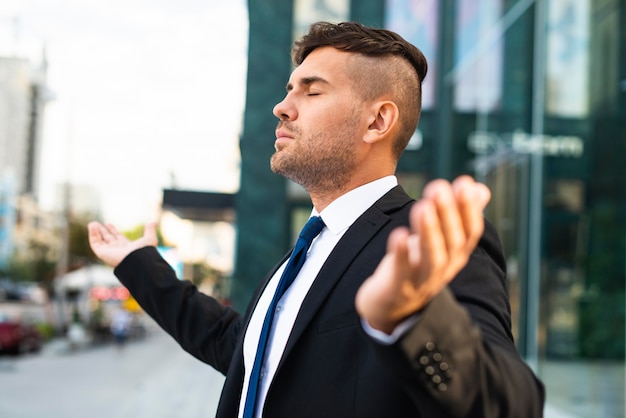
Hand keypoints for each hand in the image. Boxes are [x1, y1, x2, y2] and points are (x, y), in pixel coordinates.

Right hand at [88, 221, 157, 267]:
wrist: (137, 261)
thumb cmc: (144, 252)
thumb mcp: (149, 238)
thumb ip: (150, 230)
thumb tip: (154, 222)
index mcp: (126, 247)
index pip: (117, 238)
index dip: (112, 230)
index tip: (108, 223)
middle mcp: (117, 250)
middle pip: (107, 239)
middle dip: (102, 231)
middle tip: (96, 223)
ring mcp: (109, 252)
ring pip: (100, 241)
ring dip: (95, 232)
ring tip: (92, 223)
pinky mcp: (102, 253)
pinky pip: (95, 243)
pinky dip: (92, 235)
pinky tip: (92, 226)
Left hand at [355, 176, 490, 333]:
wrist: (389, 305)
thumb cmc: (416, 265)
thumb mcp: (439, 240)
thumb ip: (459, 215)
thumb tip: (480, 188)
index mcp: (456, 255)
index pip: (470, 232)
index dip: (469, 209)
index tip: (464, 183)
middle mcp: (444, 268)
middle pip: (452, 242)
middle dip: (447, 213)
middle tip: (438, 186)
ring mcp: (422, 281)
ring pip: (432, 258)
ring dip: (429, 231)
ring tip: (422, 206)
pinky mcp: (399, 288)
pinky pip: (403, 272)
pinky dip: (402, 254)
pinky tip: (399, 235)